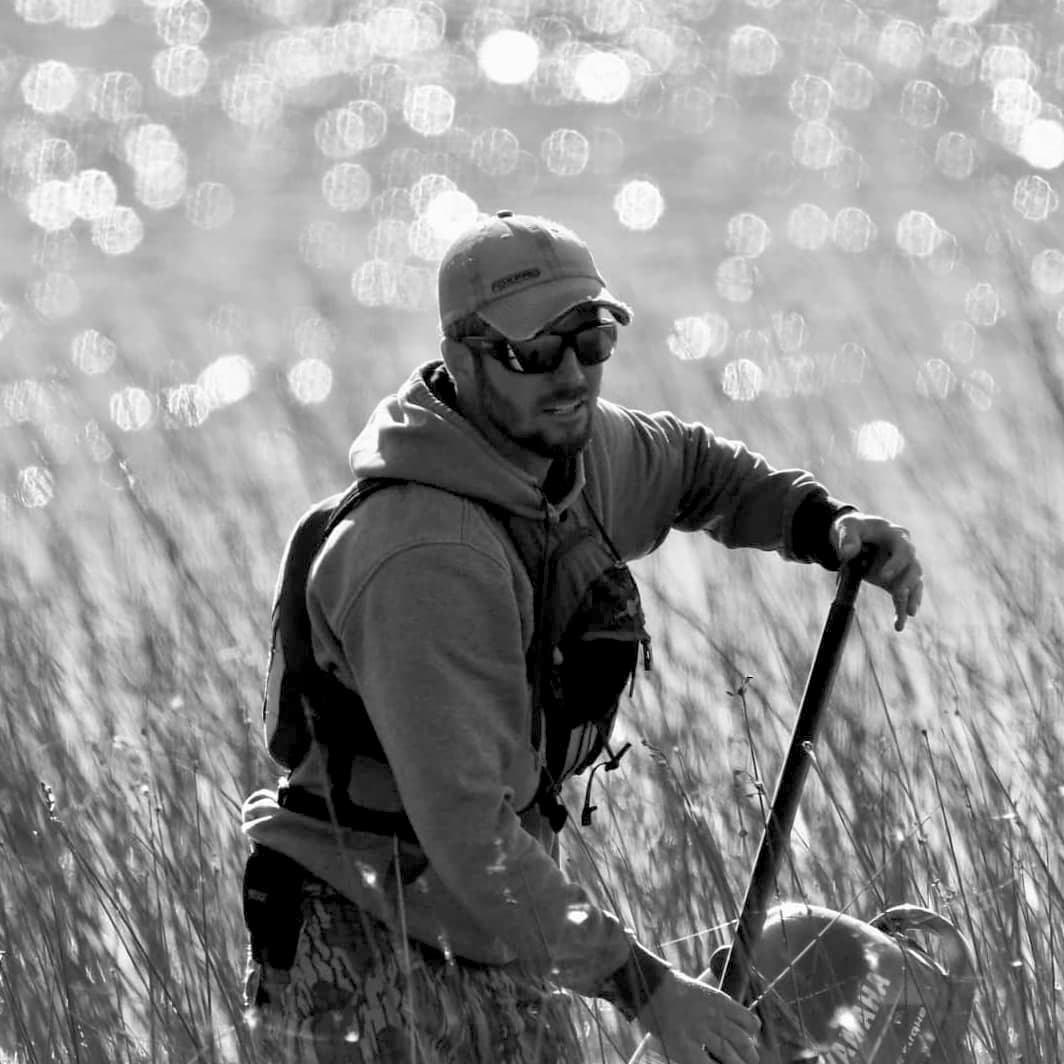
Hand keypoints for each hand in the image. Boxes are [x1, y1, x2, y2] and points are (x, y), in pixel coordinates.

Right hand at [636, 968, 760, 1063]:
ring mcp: (699, 1032)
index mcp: (721, 1001)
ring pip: (730, 1056)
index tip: (750, 1040)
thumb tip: (744, 1025)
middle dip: (749, 1056)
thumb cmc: (677, 991)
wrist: (652, 987)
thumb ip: (723, 1009)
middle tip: (748, 1060)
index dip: (752, 1034)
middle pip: (743, 1042)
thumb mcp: (705, 993)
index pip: (749, 1021)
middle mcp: (714, 1016)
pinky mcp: (685, 1046)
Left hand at [832, 511, 922, 631]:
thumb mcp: (846, 527)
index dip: (897, 563)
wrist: (854, 534)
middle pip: (914, 568)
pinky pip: (904, 596)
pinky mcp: (896, 580)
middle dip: (907, 582)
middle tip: (898, 594)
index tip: (884, 576)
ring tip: (909, 613)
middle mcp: (905, 552)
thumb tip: (847, 553)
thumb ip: (847, 538)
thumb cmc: (852, 528)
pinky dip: (902, 609)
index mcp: (896, 536)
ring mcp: (902, 567)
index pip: (904, 550)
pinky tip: (899, 624)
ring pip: (914, 583)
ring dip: (912, 598)